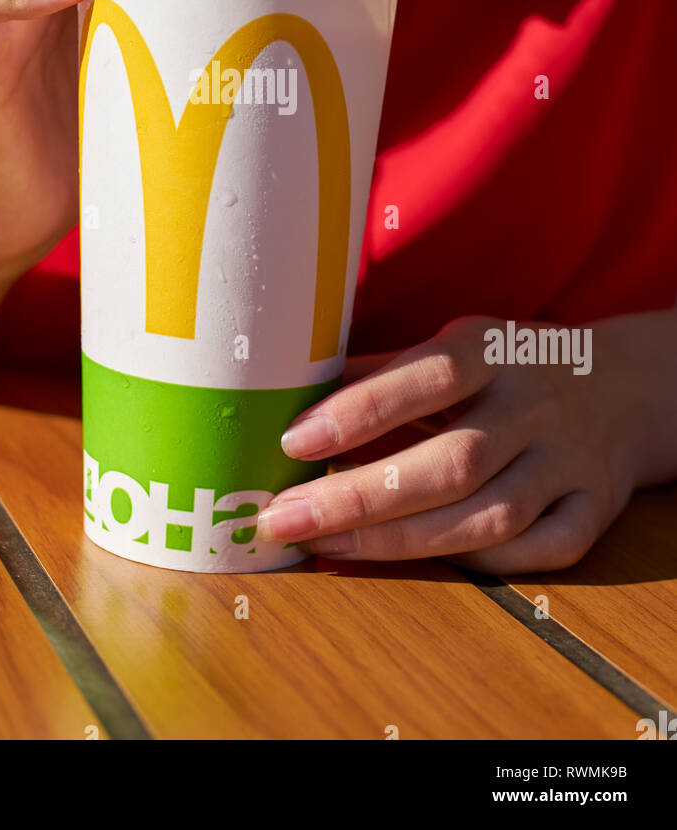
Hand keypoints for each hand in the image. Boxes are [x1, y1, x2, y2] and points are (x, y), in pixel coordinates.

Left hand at [255, 310, 676, 572]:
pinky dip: (481, 564)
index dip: (360, 412)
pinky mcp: (596, 509)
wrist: (626, 385)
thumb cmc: (510, 366)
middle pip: (451, 463)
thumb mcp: (456, 344)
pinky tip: (419, 560)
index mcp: (494, 350)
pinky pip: (540, 551)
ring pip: (490, 518)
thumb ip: (384, 371)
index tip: (294, 441)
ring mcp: (570, 462)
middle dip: (360, 498)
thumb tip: (293, 392)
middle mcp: (535, 405)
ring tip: (324, 546)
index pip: (427, 377)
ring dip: (401, 542)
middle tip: (284, 518)